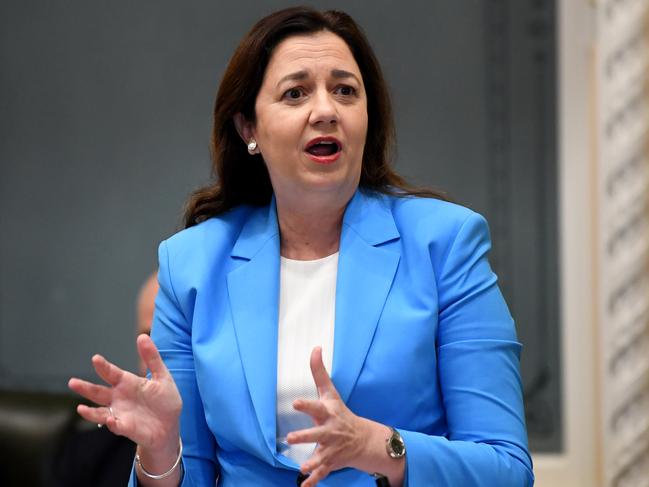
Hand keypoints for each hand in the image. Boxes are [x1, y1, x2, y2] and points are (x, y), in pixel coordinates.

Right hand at [68, 334, 182, 452]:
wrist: (170, 426)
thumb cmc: (164, 400)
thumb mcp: (162, 376)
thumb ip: (152, 358)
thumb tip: (142, 336)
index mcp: (127, 383)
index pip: (112, 373)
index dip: (103, 367)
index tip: (95, 359)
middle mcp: (119, 398)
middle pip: (98, 393)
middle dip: (85, 388)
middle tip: (72, 382)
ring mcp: (120, 414)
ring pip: (100, 412)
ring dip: (90, 412)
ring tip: (80, 409)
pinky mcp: (126, 428)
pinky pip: (116, 426)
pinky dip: (112, 423)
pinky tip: (111, 420)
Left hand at [287, 347, 369, 486]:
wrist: (363, 439)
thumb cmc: (340, 412)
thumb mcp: (331, 392)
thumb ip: (319, 372)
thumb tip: (315, 347)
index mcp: (327, 413)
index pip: (316, 407)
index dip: (306, 405)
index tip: (295, 404)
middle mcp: (329, 431)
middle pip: (316, 434)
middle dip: (305, 437)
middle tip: (291, 438)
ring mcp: (331, 448)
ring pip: (321, 457)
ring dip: (312, 463)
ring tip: (302, 468)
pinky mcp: (330, 462)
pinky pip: (322, 474)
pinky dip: (314, 482)